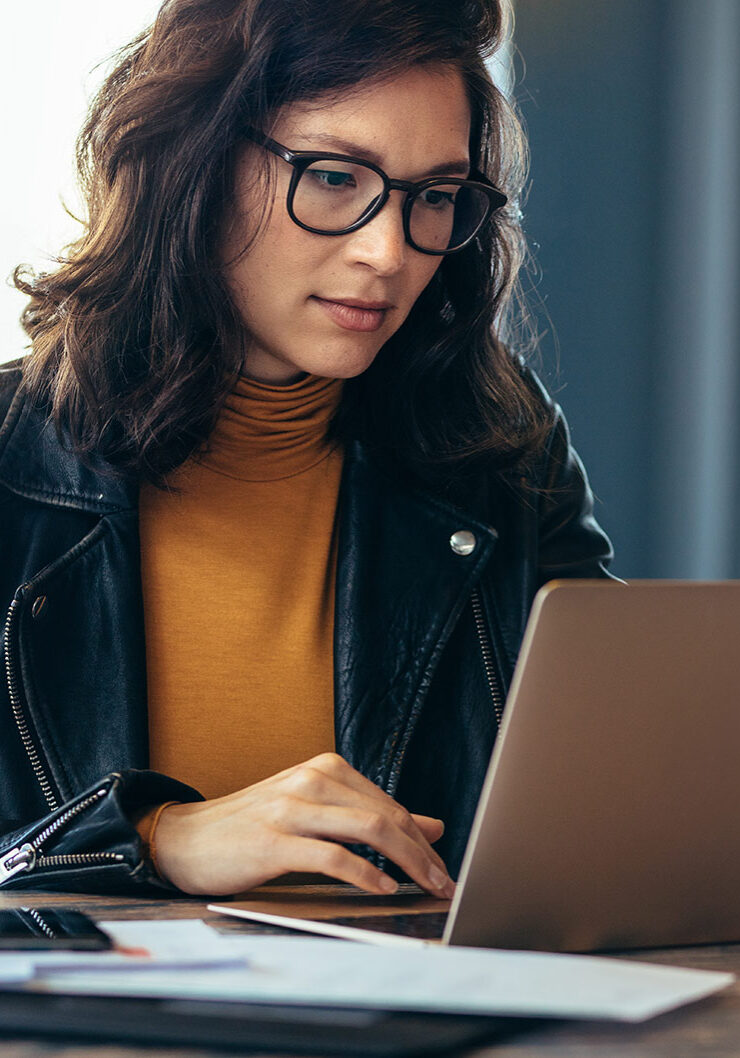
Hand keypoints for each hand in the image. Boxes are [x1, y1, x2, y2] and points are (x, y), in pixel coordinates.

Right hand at [153, 753, 453, 897]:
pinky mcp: (273, 841)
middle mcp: (312, 779)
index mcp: (325, 769)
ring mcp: (292, 807)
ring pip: (368, 829)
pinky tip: (382, 888)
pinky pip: (331, 856)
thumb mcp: (316, 812)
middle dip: (423, 853)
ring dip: (406, 862)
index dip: (422, 840)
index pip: (390, 805)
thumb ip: (369, 816)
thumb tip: (431, 826)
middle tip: (444, 883)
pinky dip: (364, 874)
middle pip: (386, 815)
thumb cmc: (253, 827)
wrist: (186, 838)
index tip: (442, 868)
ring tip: (424, 887)